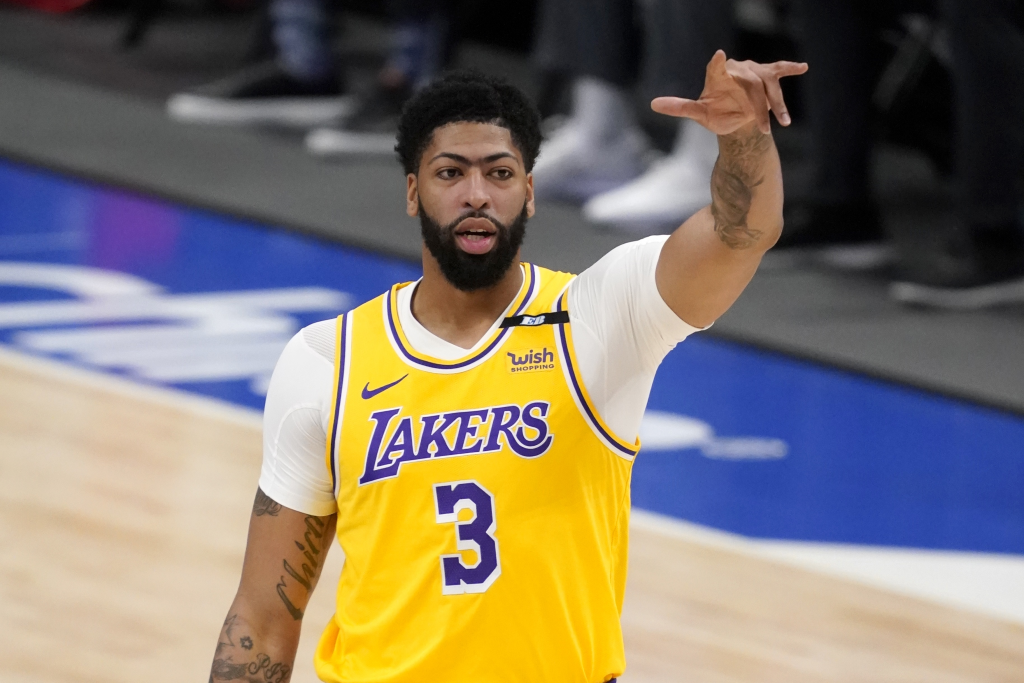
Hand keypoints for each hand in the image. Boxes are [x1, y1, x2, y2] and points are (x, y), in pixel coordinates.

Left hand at [651, 50, 807, 135]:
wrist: (736, 117)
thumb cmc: (716, 114)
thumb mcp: (700, 114)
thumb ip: (680, 107)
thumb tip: (653, 104)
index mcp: (717, 76)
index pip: (716, 68)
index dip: (718, 64)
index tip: (719, 58)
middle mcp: (736, 70)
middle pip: (751, 84)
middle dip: (759, 108)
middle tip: (764, 129)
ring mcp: (754, 72)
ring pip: (768, 83)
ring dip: (777, 104)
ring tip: (783, 122)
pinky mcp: (768, 75)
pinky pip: (779, 69)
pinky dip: (791, 67)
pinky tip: (803, 67)